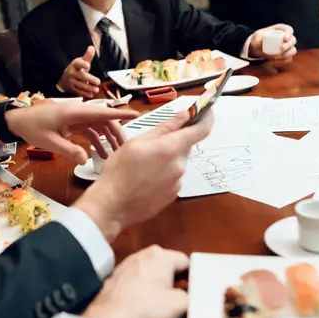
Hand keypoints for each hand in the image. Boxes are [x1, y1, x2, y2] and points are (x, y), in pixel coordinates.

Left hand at [0, 102, 138, 162]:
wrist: (18, 121)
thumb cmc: (31, 127)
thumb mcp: (49, 141)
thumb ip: (69, 150)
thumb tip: (85, 160)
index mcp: (74, 112)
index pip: (101, 112)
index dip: (119, 114)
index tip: (135, 114)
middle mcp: (78, 112)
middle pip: (104, 120)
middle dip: (116, 133)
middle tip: (125, 148)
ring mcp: (76, 117)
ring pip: (98, 125)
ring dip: (107, 138)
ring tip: (116, 154)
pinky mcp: (73, 122)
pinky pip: (89, 130)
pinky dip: (96, 141)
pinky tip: (100, 154)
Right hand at [58, 46, 100, 97]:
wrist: (64, 78)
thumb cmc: (76, 68)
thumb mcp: (81, 61)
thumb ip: (87, 56)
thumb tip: (92, 47)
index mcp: (75, 65)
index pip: (78, 64)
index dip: (83, 64)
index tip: (88, 65)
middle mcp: (72, 73)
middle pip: (81, 76)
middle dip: (90, 79)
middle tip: (98, 82)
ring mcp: (71, 81)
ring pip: (81, 85)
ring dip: (89, 88)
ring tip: (96, 89)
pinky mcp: (71, 89)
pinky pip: (78, 92)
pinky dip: (85, 94)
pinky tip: (91, 95)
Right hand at [73, 109, 212, 241]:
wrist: (112, 205)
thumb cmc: (119, 172)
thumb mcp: (136, 142)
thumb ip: (164, 128)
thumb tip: (183, 116)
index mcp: (171, 148)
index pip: (201, 130)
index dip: (206, 119)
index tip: (205, 112)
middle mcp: (179, 166)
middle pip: (184, 147)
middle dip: (172, 143)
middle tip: (150, 146)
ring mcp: (177, 182)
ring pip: (176, 163)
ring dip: (165, 160)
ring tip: (142, 166)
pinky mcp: (173, 194)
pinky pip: (172, 178)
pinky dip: (162, 174)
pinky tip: (144, 178)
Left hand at [81, 246, 189, 317]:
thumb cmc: (148, 309)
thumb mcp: (181, 306)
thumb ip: (190, 296)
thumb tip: (187, 295)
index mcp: (160, 255)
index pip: (185, 261)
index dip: (194, 277)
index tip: (195, 292)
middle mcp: (141, 255)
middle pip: (165, 265)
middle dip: (173, 279)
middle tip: (179, 299)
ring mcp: (124, 266)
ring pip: (148, 273)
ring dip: (155, 284)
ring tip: (159, 304)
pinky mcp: (112, 280)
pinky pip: (134, 282)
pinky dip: (140, 291)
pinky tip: (141, 306)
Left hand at [248, 24, 296, 62]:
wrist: (256, 49)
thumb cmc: (257, 40)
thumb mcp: (256, 37)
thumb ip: (258, 39)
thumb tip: (261, 42)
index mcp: (280, 30)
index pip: (289, 29)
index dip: (289, 33)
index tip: (285, 38)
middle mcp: (286, 38)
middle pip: (293, 40)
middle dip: (289, 45)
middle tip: (282, 48)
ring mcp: (287, 47)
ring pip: (293, 50)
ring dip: (286, 54)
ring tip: (275, 57)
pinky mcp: (286, 55)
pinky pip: (288, 59)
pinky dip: (282, 61)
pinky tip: (273, 62)